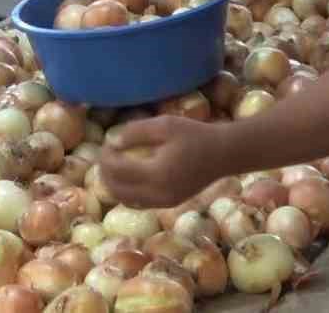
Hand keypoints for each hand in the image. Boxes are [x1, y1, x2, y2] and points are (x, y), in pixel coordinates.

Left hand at [100, 116, 226, 207]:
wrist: (223, 154)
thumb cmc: (195, 135)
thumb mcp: (165, 125)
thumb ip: (136, 132)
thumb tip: (113, 142)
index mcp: (157, 174)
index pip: (118, 171)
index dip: (106, 157)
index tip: (107, 143)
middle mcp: (158, 194)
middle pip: (117, 190)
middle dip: (105, 172)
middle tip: (106, 154)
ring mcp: (164, 202)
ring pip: (125, 200)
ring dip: (114, 184)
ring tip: (114, 165)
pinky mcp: (169, 203)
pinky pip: (139, 202)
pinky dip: (127, 191)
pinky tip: (129, 175)